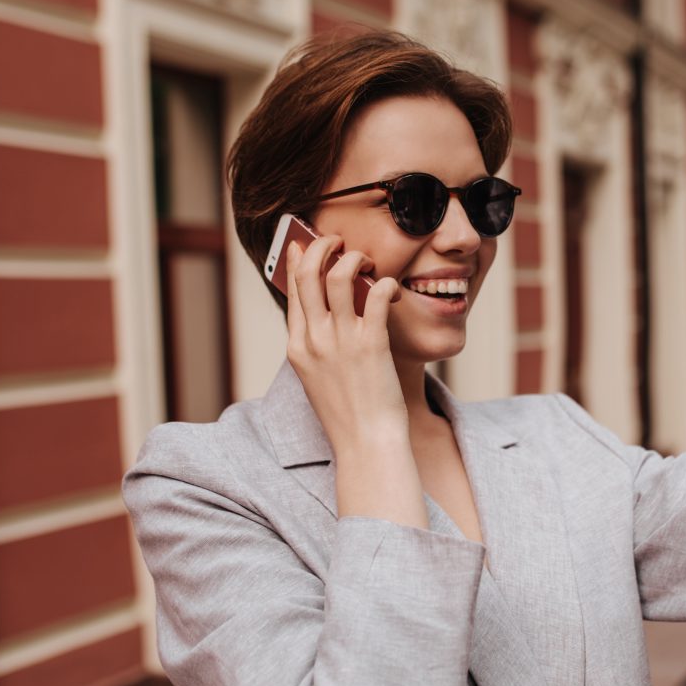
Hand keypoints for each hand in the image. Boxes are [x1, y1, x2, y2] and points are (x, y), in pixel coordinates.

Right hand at [286, 236, 407, 455]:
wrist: (366, 444)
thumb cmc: (349, 415)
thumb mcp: (319, 379)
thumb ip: (317, 347)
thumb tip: (326, 316)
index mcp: (298, 348)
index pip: (292, 290)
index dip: (298, 260)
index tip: (304, 243)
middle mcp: (314, 340)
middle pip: (308, 273)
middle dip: (322, 245)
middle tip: (339, 241)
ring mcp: (341, 341)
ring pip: (338, 274)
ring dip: (354, 258)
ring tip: (368, 262)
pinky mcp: (371, 345)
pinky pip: (375, 295)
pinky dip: (385, 283)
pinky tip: (393, 290)